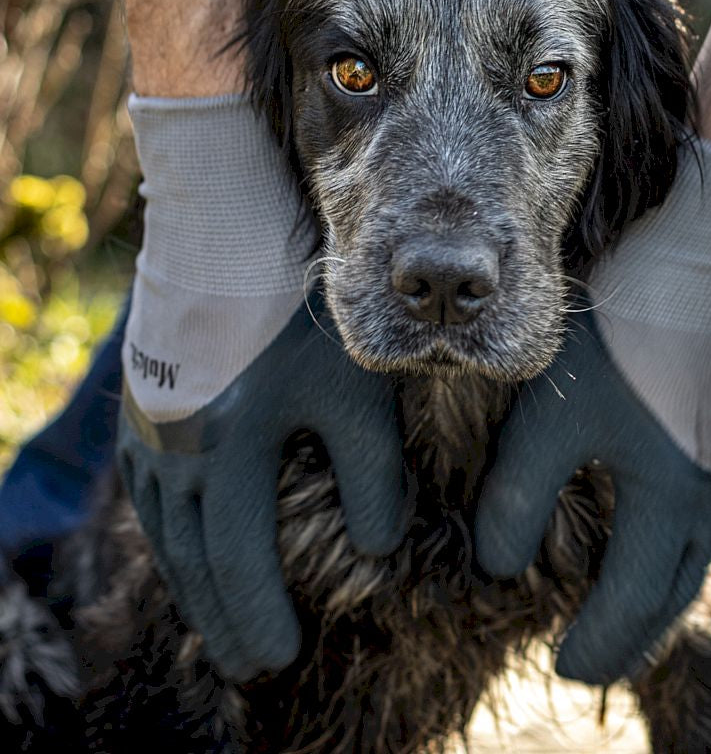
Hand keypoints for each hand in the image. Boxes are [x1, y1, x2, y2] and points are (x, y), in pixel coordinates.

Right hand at [118, 287, 403, 681]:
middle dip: (220, 618)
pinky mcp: (145, 400)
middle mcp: (175, 451)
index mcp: (227, 453)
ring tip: (213, 619)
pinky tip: (182, 536)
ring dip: (190, 581)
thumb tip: (378, 546)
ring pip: (164, 528)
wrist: (232, 232)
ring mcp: (151, 425)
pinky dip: (168, 528)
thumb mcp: (354, 393)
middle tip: (243, 665)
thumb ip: (372, 476)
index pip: (239, 563)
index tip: (281, 658)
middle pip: (193, 558)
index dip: (259, 617)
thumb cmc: (304, 311)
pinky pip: (145, 486)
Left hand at [475, 140, 710, 684]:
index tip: (565, 670)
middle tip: (599, 654)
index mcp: (675, 503)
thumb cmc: (619, 329)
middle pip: (681, 588)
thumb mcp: (551, 416)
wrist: (701, 242)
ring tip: (627, 595)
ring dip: (663, 582)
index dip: (599, 643)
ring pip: (702, 547)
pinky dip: (680, 534)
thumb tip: (495, 565)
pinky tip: (655, 515)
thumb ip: (516, 496)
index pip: (637, 605)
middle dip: (638, 630)